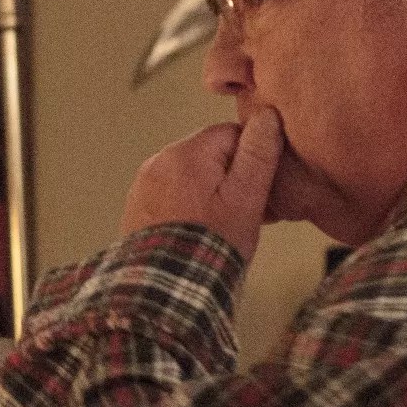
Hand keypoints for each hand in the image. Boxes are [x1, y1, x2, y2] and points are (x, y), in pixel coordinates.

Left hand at [120, 108, 281, 261]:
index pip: (231, 133)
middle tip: (246, 212)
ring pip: (192, 176)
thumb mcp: (245, 199)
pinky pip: (173, 195)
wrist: (164, 291)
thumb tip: (268, 115)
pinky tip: (200, 233)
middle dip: (232, 178)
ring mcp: (144, 185)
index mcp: (186, 153)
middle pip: (210, 154)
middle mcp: (159, 162)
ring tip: (222, 228)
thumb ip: (258, 154)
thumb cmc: (209, 247)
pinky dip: (190, 208)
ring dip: (211, 194)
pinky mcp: (138, 207)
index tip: (261, 189)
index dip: (253, 160)